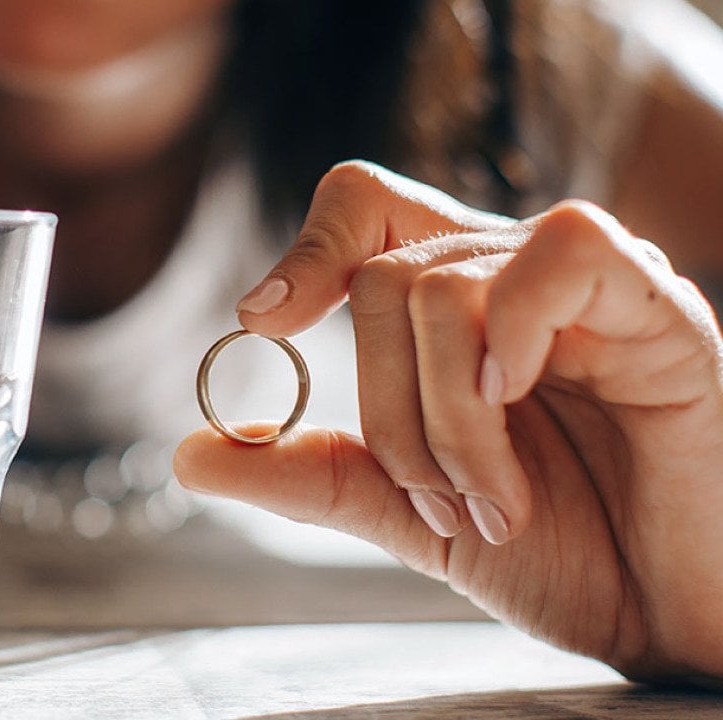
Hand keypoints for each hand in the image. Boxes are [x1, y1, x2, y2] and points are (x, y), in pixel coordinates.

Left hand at [174, 161, 722, 682]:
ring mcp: (586, 289)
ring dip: (449, 421)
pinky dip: (512, 336)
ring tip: (495, 502)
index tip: (265, 323)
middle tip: (444, 503)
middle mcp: (513, 280)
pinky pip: (563, 254)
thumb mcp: (408, 512)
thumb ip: (310, 475)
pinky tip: (521, 401)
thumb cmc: (560, 553)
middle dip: (388, 415)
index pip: (363, 207)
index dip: (304, 250)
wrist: (669, 616)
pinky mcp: (661, 308)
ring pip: (445, 286)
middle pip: (380, 276)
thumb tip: (191, 454)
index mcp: (454, 310)